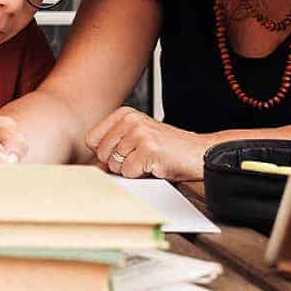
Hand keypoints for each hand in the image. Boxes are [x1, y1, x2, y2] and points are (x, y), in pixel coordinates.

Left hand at [85, 107, 208, 180]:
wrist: (198, 153)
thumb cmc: (169, 149)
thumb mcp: (137, 139)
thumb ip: (113, 146)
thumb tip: (93, 165)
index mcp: (125, 114)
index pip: (91, 139)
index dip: (105, 153)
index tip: (122, 153)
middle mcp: (130, 120)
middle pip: (101, 153)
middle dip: (118, 163)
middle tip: (139, 159)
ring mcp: (139, 133)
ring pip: (114, 164)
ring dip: (131, 170)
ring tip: (148, 161)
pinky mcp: (147, 149)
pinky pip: (129, 172)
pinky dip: (141, 175)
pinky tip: (154, 166)